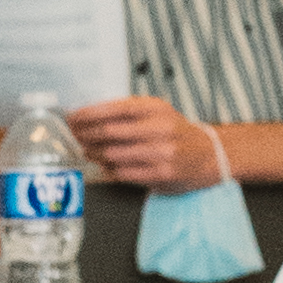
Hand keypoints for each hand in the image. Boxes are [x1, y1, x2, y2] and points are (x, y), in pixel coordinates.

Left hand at [67, 94, 221, 190]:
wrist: (210, 155)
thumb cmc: (177, 133)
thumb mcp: (159, 113)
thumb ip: (130, 113)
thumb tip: (91, 118)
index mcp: (156, 109)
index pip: (116, 108)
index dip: (90, 113)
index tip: (73, 117)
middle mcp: (160, 128)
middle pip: (111, 131)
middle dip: (86, 134)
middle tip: (73, 135)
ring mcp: (162, 152)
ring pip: (114, 154)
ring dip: (94, 153)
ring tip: (85, 151)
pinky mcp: (162, 174)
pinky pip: (125, 172)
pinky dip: (108, 169)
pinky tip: (101, 166)